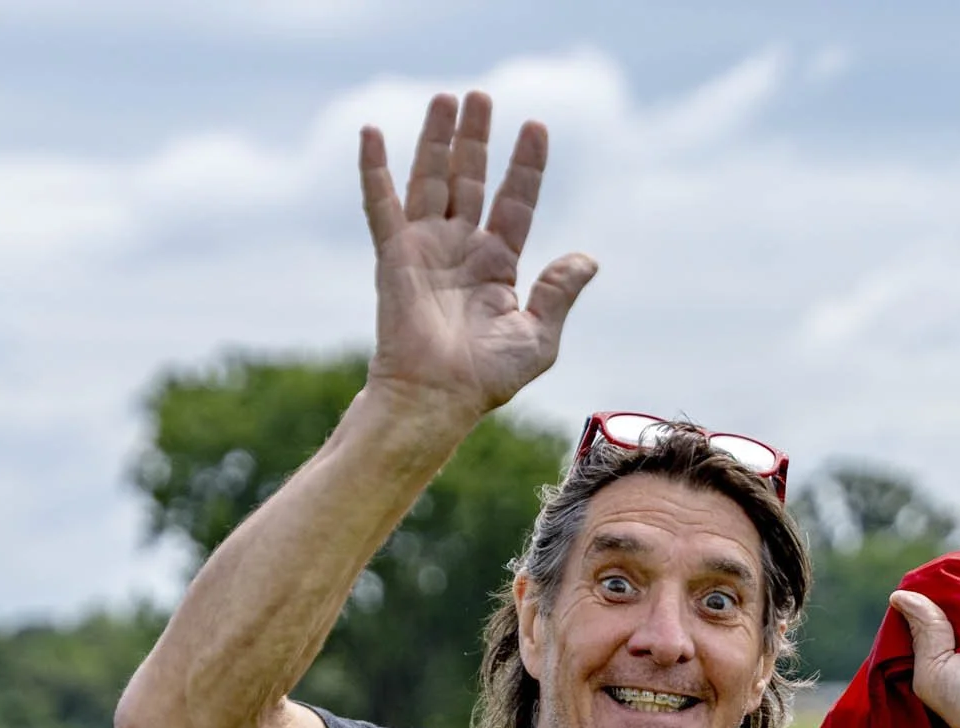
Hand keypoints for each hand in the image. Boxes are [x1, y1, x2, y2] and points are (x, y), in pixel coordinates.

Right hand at [358, 92, 597, 430]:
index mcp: (495, 265)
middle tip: (481, 96)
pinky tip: (372, 132)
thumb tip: (587, 257)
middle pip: (469, 179)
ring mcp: (424, 248)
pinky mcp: (393, 255)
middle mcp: (459, 249)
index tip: (536, 126)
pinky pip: (381, 204)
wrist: (437, 398)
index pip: (514, 202)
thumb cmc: (485, 378)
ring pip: (431, 179)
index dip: (525, 165)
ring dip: (436, 138)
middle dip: (475, 138)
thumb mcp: (538, 336)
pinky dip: (374, 169)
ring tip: (447, 98)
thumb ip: (559, 291)